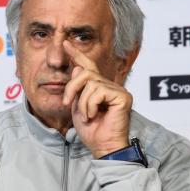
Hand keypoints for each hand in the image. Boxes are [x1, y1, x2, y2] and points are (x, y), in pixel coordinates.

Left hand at [62, 41, 132, 158]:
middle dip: (71, 86)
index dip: (76, 54)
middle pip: (85, 72)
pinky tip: (94, 115)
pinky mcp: (123, 96)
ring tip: (86, 115)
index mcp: (99, 87)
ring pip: (90, 82)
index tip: (66, 43)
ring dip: (82, 101)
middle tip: (66, 101)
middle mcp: (110, 86)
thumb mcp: (77, 106)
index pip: (88, 66)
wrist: (101, 147)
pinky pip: (98, 91)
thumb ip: (77, 88)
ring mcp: (118, 90)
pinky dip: (90, 105)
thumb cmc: (91, 130)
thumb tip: (78, 67)